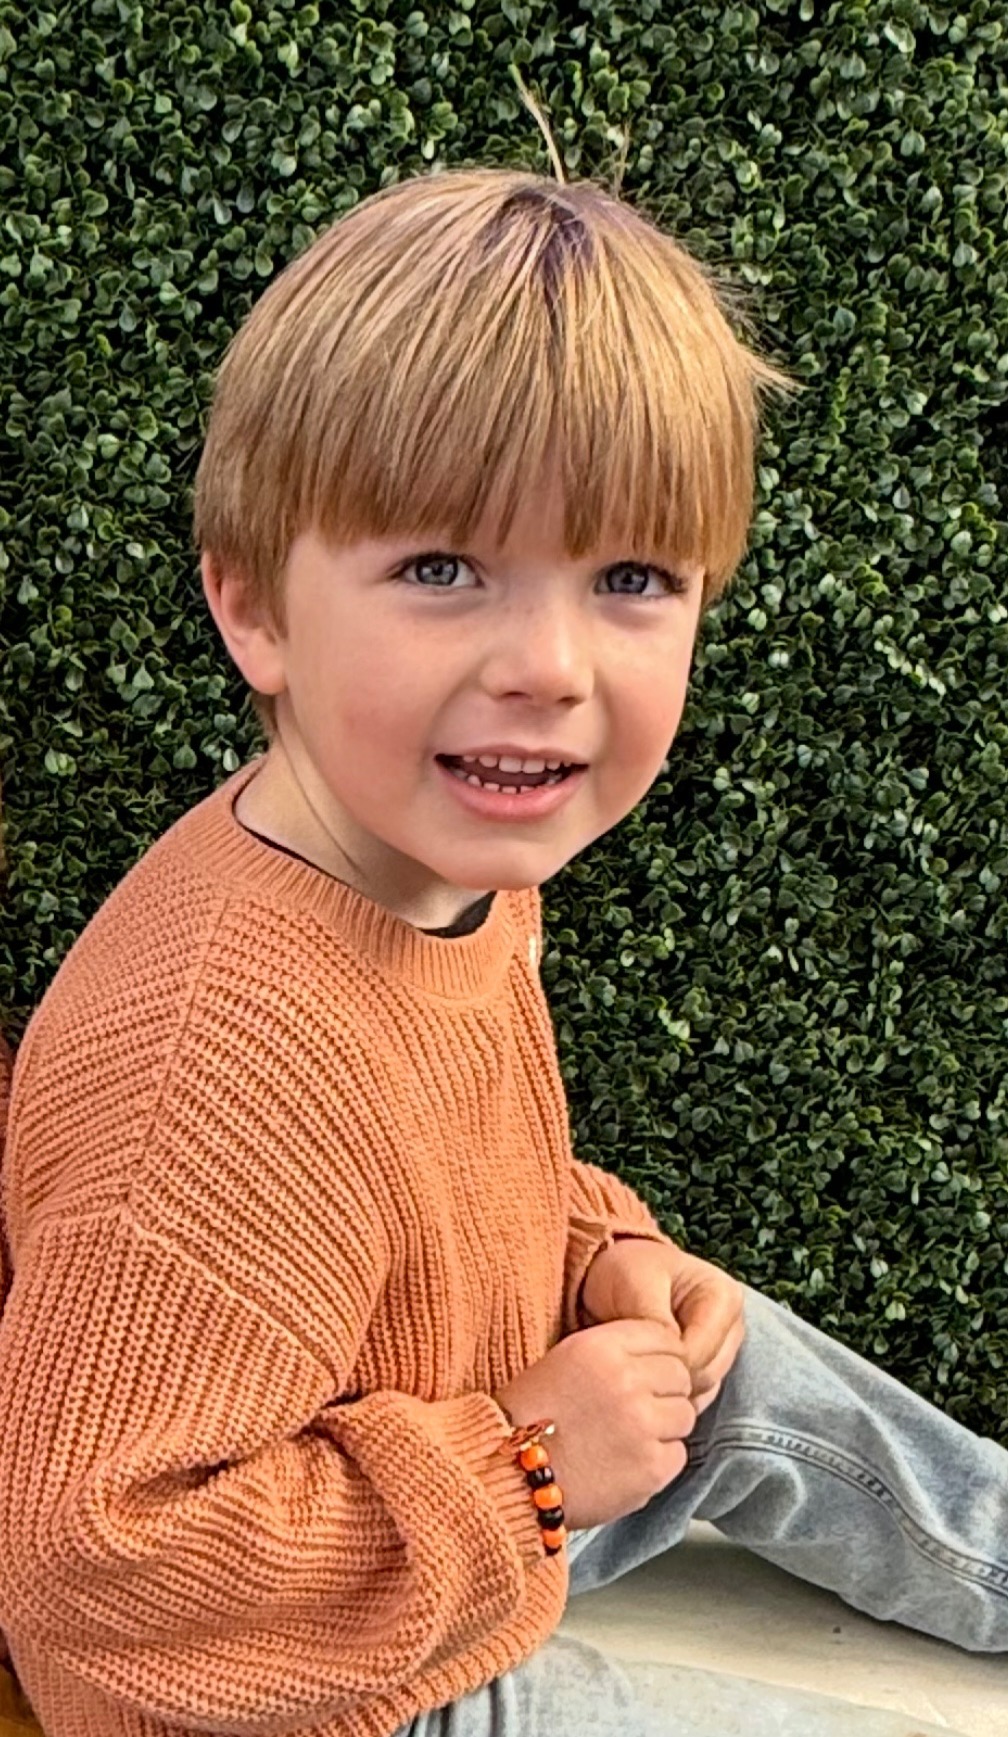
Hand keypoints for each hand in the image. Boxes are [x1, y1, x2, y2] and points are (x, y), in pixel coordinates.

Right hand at [494, 1319, 695, 1530]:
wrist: (506, 1475)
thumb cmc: (529, 1419)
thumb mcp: (565, 1360)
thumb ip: (615, 1351)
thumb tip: (663, 1356)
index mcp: (602, 1347)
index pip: (666, 1337)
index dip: (659, 1356)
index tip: (648, 1373)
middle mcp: (626, 1381)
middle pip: (681, 1375)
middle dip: (666, 1391)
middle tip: (638, 1410)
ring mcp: (642, 1425)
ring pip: (685, 1415)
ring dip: (665, 1426)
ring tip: (629, 1437)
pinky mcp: (650, 1468)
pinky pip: (677, 1455)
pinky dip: (659, 1460)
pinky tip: (627, 1462)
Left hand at [580, 1239, 744, 1414]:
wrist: (619, 1273)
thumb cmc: (627, 1271)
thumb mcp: (635, 1283)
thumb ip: (655, 1320)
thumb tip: (674, 1359)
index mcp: (725, 1297)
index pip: (701, 1352)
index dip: (664, 1361)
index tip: (633, 1355)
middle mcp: (732, 1326)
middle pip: (706, 1376)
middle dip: (667, 1377)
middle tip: (631, 1367)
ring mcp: (724, 1349)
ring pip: (702, 1391)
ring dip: (668, 1388)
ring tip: (637, 1369)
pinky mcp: (710, 1366)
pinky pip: (696, 1397)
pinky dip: (670, 1395)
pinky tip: (646, 1380)